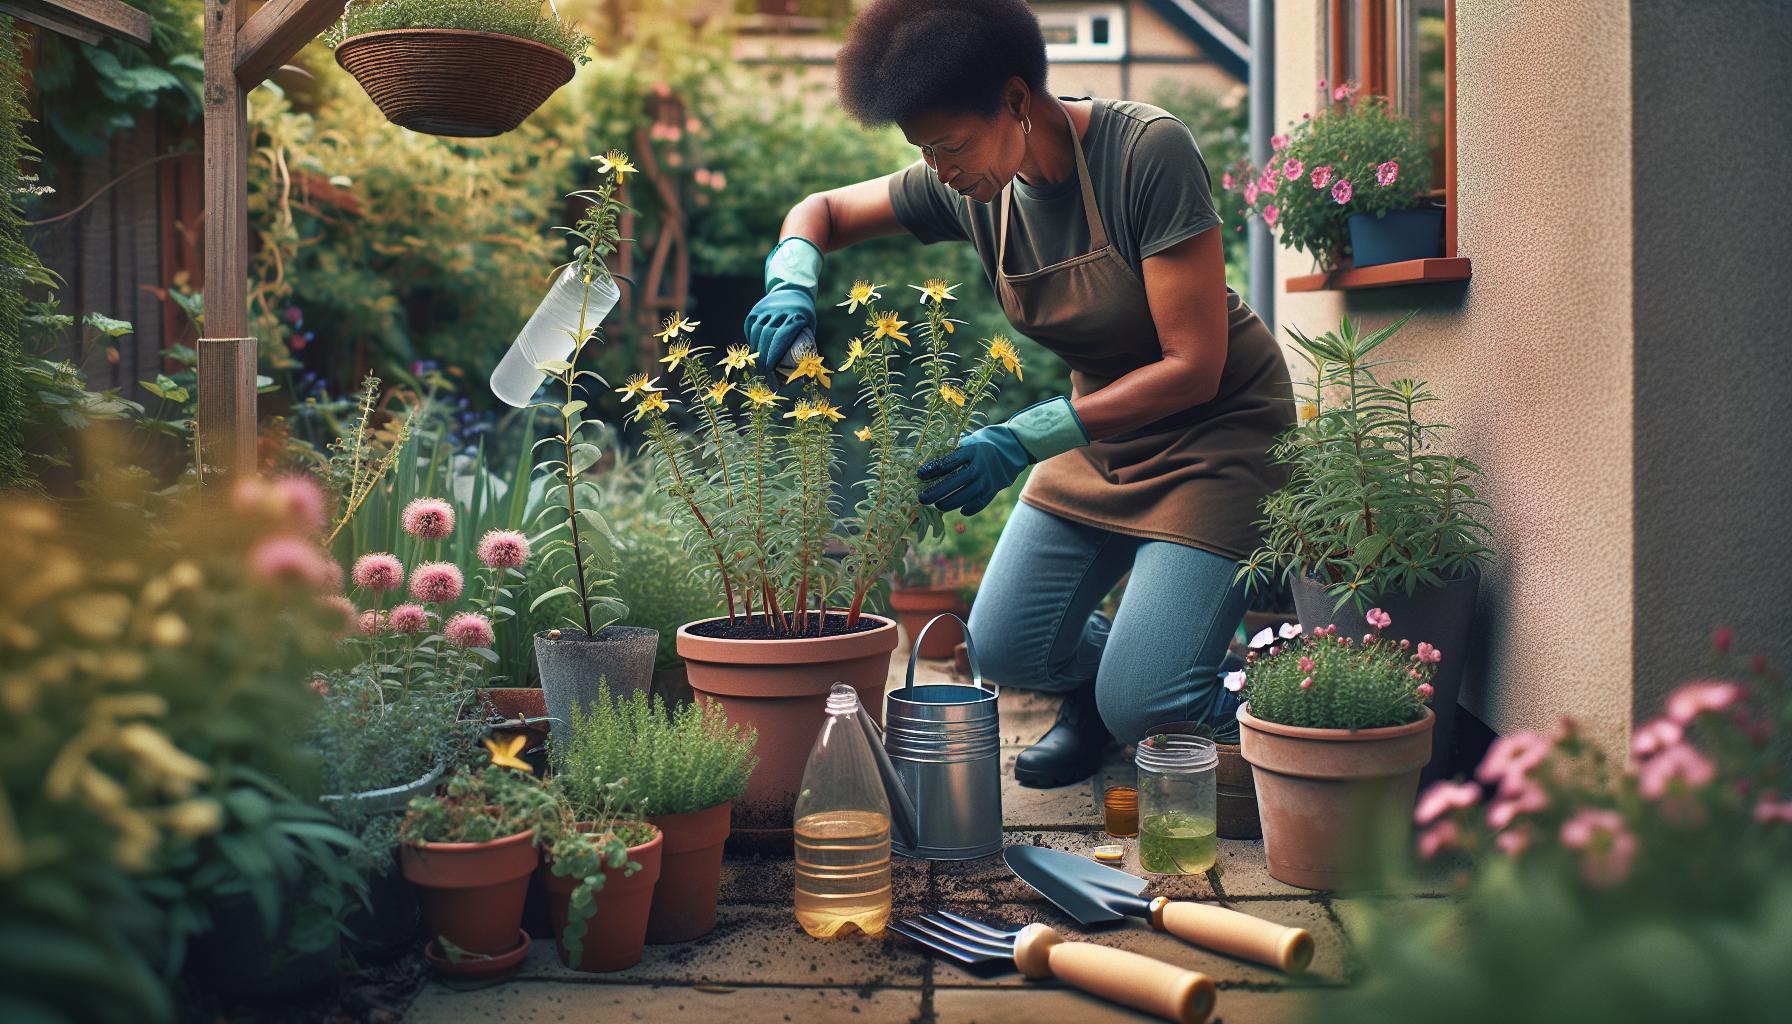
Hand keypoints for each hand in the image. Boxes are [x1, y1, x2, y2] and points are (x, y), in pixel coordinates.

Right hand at [743, 288, 816, 369]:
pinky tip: (754, 348)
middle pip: (767, 337)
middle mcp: (780, 311)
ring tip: (757, 362)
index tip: (770, 371)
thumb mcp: (809, 327)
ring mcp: (767, 308)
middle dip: (763, 357)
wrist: (794, 289)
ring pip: (756, 331)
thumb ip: (804, 345)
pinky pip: (750, 325)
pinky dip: (750, 338)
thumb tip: (798, 373)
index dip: (773, 357)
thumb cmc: (804, 315)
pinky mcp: (758, 308)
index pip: (781, 339)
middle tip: (762, 372)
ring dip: (755, 349)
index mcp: (796, 317)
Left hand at [917, 426, 1031, 515]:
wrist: (1014, 448)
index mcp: (972, 450)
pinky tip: (961, 510)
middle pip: (955, 482)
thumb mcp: (971, 440)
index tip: (919, 475)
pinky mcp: (994, 489)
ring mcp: (988, 479)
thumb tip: (931, 459)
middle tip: (922, 498)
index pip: (949, 461)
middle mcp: (980, 466)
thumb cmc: (985, 443)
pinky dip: (971, 508)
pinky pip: (981, 503)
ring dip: (950, 502)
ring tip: (938, 506)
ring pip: (966, 495)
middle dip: (936, 491)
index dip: (933, 469)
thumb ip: (955, 449)